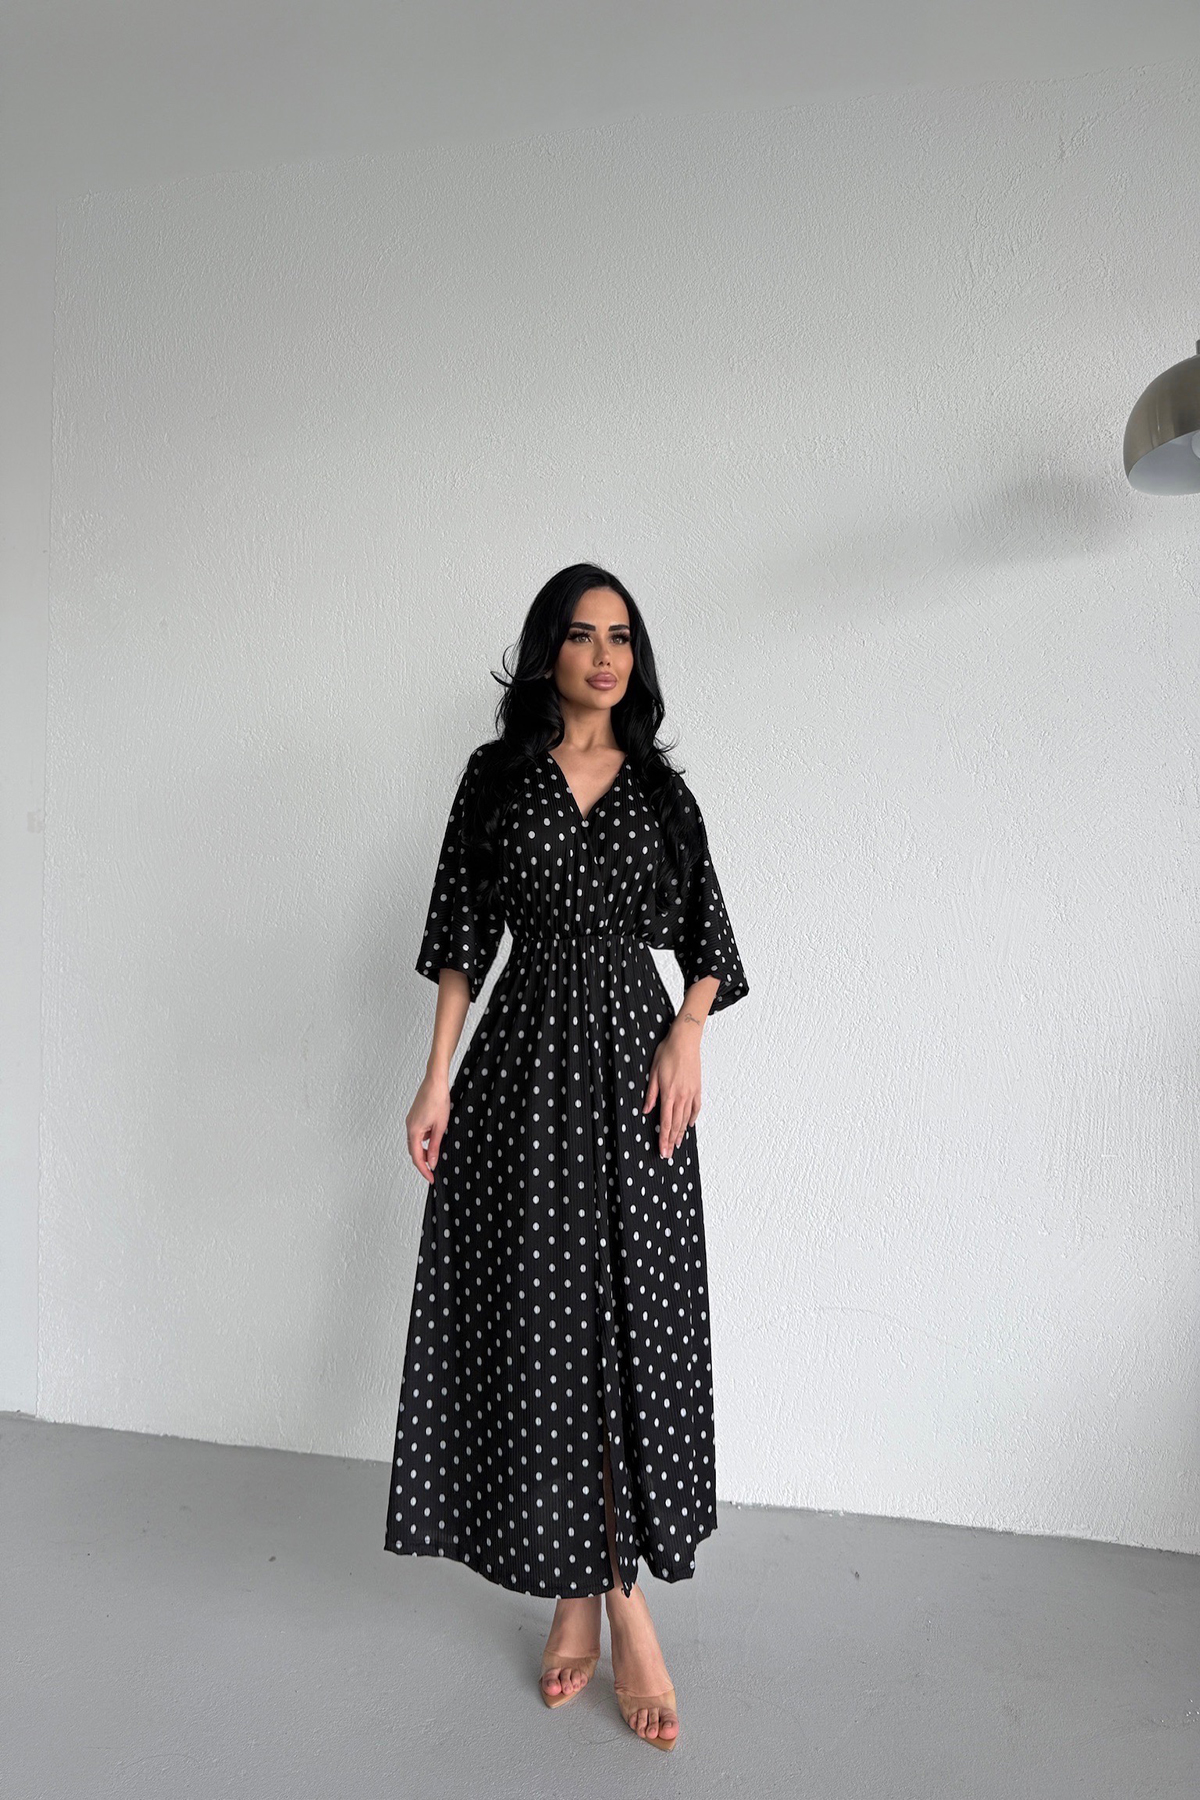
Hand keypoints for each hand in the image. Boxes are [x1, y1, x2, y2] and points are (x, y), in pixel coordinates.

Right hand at [407, 1070, 450, 1182]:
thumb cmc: (438, 1100)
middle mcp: (409, 1127)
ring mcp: (411, 1121)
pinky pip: (417, 1134)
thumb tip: (431, 1162)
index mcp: (414, 1131)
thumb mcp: (440, 1127)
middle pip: (413, 1151)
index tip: (431, 1179)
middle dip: (422, 1163)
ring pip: (415, 1143)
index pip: (417, 1157)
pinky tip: (434, 1140)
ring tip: (435, 1158)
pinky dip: (424, 1141)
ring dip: (423, 1152)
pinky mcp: (414, 1117)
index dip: (424, 1170)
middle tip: (432, 1173)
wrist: (435, 1081)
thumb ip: (435, 1146)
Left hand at [642, 1021, 701, 1156]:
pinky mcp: (697, 1088)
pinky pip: (696, 1108)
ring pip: (685, 1118)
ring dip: (681, 1133)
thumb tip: (646, 1110)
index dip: (663, 1138)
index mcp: (669, 1094)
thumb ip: (650, 1094)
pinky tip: (689, 1125)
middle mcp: (681, 1096)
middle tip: (668, 1154)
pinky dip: (692, 1118)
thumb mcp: (653, 1072)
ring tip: (677, 1144)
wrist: (685, 1041)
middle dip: (671, 1141)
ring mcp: (691, 1093)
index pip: (665, 1122)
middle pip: (676, 1124)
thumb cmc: (667, 1053)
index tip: (662, 1150)